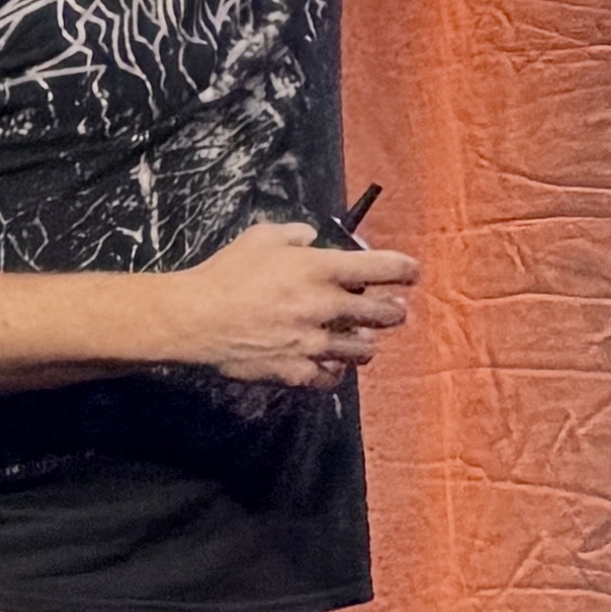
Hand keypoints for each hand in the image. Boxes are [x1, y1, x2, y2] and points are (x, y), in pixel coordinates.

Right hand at [168, 217, 419, 388]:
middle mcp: (326, 308)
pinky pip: (333, 375)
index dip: (404, 269)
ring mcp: (315, 344)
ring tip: (364, 337)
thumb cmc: (228, 272)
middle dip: (395, 311)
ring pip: (364, 351)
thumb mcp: (262, 237)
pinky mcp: (299, 372)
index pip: (380, 269)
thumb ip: (296, 236)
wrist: (197, 318)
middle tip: (395, 309)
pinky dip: (337, 367)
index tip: (413, 272)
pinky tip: (333, 361)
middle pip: (383, 315)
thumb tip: (313, 239)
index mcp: (320, 270)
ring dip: (368, 342)